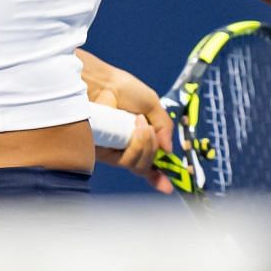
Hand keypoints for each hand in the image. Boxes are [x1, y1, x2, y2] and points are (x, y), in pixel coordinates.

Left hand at [77, 47, 175, 192]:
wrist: (104, 82)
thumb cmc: (125, 89)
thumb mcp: (153, 106)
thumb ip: (164, 127)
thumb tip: (168, 151)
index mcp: (138, 139)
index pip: (149, 164)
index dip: (158, 177)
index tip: (168, 188)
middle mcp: (125, 148)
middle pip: (145, 166)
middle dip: (154, 151)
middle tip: (152, 131)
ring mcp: (114, 150)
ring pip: (137, 165)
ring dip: (146, 146)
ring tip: (141, 123)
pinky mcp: (101, 151)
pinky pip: (125, 160)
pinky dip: (137, 146)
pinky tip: (136, 126)